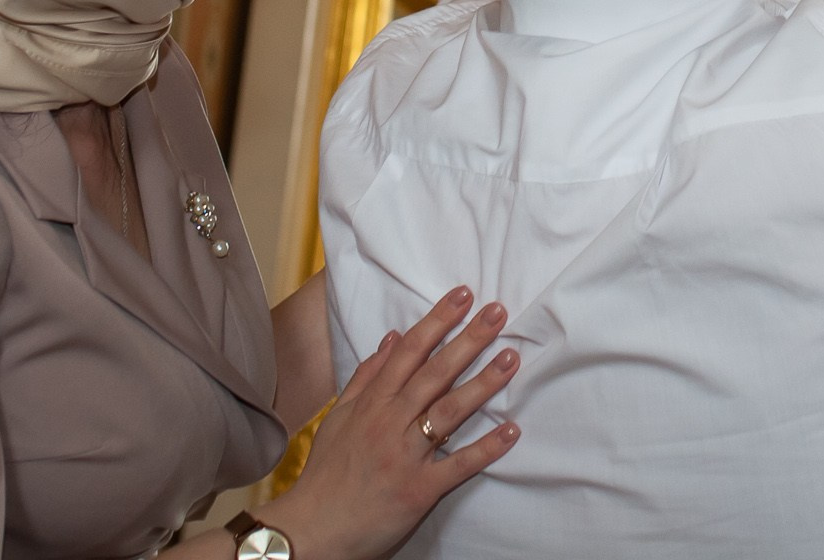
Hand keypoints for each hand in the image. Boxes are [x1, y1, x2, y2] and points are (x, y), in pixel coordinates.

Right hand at [264, 287, 520, 559]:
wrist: (313, 529)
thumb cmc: (327, 473)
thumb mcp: (338, 418)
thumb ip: (366, 378)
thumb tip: (391, 338)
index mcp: (372, 404)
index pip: (409, 352)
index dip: (437, 321)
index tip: (463, 295)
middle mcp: (389, 423)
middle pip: (434, 373)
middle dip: (468, 340)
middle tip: (498, 312)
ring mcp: (405, 455)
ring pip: (449, 412)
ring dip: (482, 384)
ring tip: (511, 357)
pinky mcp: (419, 489)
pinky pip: (457, 465)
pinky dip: (485, 449)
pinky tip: (511, 431)